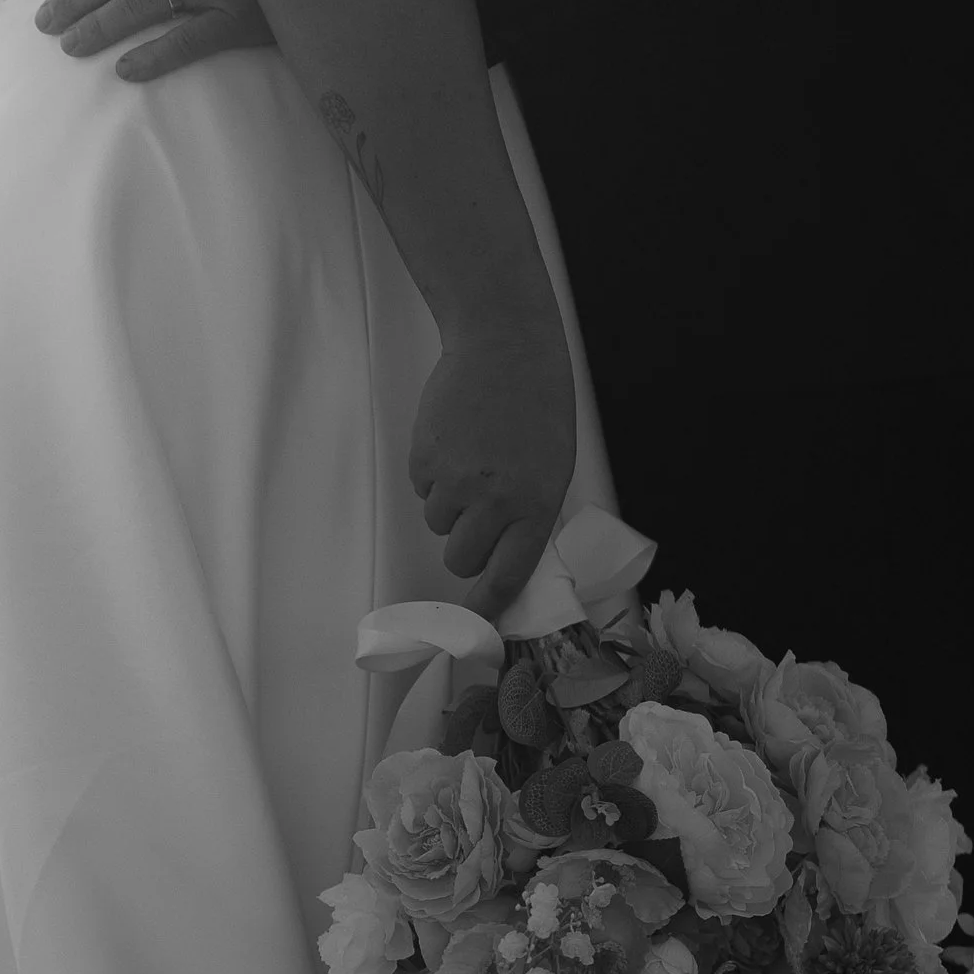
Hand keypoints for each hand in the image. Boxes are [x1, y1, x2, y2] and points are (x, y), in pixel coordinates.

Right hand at [406, 323, 576, 617]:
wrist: (506, 345)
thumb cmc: (538, 406)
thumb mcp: (552, 467)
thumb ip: (528, 514)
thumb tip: (500, 559)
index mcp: (536, 505)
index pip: (507, 576)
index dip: (488, 607)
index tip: (477, 628)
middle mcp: (494, 500)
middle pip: (461, 558)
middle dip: (465, 543)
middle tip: (479, 509)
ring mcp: (455, 480)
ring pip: (438, 523)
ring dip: (450, 503)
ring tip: (472, 458)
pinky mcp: (424, 458)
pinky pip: (421, 487)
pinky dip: (434, 472)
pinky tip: (456, 439)